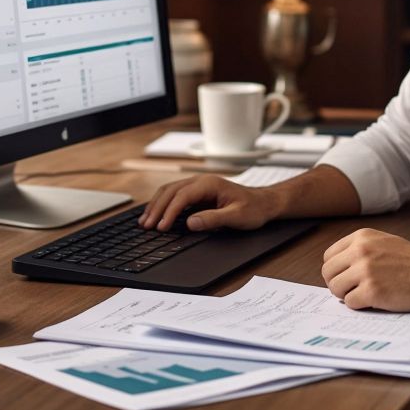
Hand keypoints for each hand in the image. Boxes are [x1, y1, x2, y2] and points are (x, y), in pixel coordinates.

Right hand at [138, 175, 280, 231]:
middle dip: (157, 209)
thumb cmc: (253, 209)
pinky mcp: (197, 193)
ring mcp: (198, 186)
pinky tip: (156, 214)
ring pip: (169, 192)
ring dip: (156, 205)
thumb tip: (190, 223)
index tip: (162, 227)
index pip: (182, 196)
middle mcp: (201, 181)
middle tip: (147, 226)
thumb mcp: (236, 217)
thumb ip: (213, 219)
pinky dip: (162, 205)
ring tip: (145, 221)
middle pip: (171, 192)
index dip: (169, 212)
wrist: (264, 203)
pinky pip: (174, 196)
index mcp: (209, 184)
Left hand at [321, 228, 409, 310]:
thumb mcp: (384, 241)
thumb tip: (338, 266)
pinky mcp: (372, 291)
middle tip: (351, 289)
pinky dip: (359, 305)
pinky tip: (374, 301)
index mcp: (361, 237)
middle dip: (337, 283)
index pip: (329, 256)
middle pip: (328, 273)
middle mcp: (360, 251)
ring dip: (347, 295)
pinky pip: (350, 302)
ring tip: (363, 295)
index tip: (345, 277)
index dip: (336, 270)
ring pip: (335, 288)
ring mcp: (365, 271)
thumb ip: (360, 248)